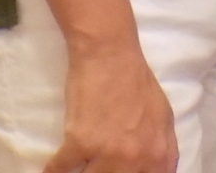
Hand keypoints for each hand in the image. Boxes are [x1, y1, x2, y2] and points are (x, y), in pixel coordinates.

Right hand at [48, 32, 176, 172]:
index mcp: (159, 155)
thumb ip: (162, 151)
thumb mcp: (163, 118)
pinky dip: (54, 170)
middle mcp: (136, 159)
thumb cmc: (137, 82)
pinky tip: (51, 171)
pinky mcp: (80, 143)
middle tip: (97, 166)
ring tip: (78, 168)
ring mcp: (107, 153)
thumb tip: (156, 172)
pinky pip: (60, 169)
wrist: (110, 54)